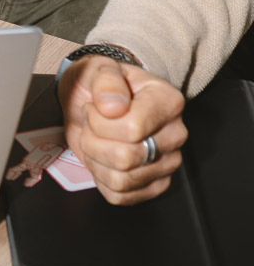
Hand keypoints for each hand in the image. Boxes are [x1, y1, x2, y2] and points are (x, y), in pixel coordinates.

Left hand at [58, 56, 187, 205]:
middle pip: (126, 157)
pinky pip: (120, 196)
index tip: (95, 107)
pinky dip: (101, 179)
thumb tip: (113, 106)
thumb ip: (106, 81)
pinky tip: (102, 158)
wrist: (97, 101)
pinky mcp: (155, 185)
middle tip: (91, 125)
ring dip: (95, 161)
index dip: (100, 121)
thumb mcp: (98, 69)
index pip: (133, 129)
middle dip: (93, 141)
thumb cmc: (101, 86)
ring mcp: (168, 163)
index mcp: (168, 102)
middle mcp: (175, 134)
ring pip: (121, 180)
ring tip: (96, 140)